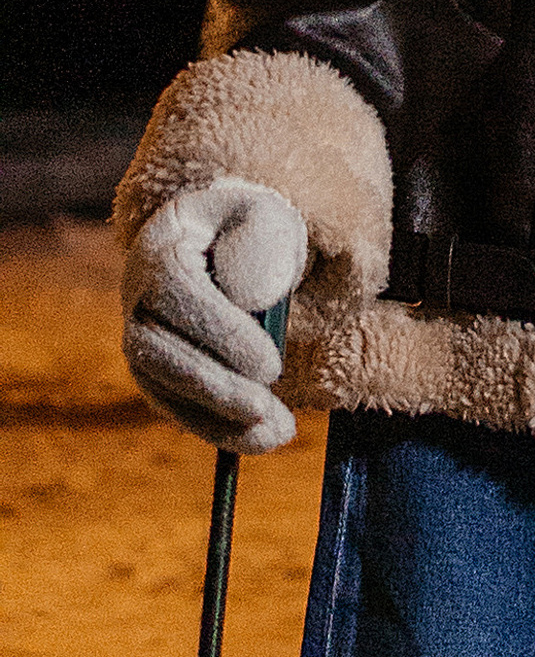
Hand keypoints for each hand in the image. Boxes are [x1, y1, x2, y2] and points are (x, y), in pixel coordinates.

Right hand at [122, 179, 308, 453]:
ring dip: (216, 417)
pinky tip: (258, 438)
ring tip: (276, 432)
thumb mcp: (270, 219)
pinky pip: (173, 404)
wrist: (235, 243)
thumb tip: (250, 295)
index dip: (219, 333)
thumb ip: (265, 244)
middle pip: (158, 350)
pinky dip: (213, 426)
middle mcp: (136, 291)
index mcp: (161, 242)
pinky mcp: (153, 368)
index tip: (271, 366)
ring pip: (162, 386)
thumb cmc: (255, 229)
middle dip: (215, 387)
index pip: (175, 291)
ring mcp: (138, 333)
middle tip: (266, 408)